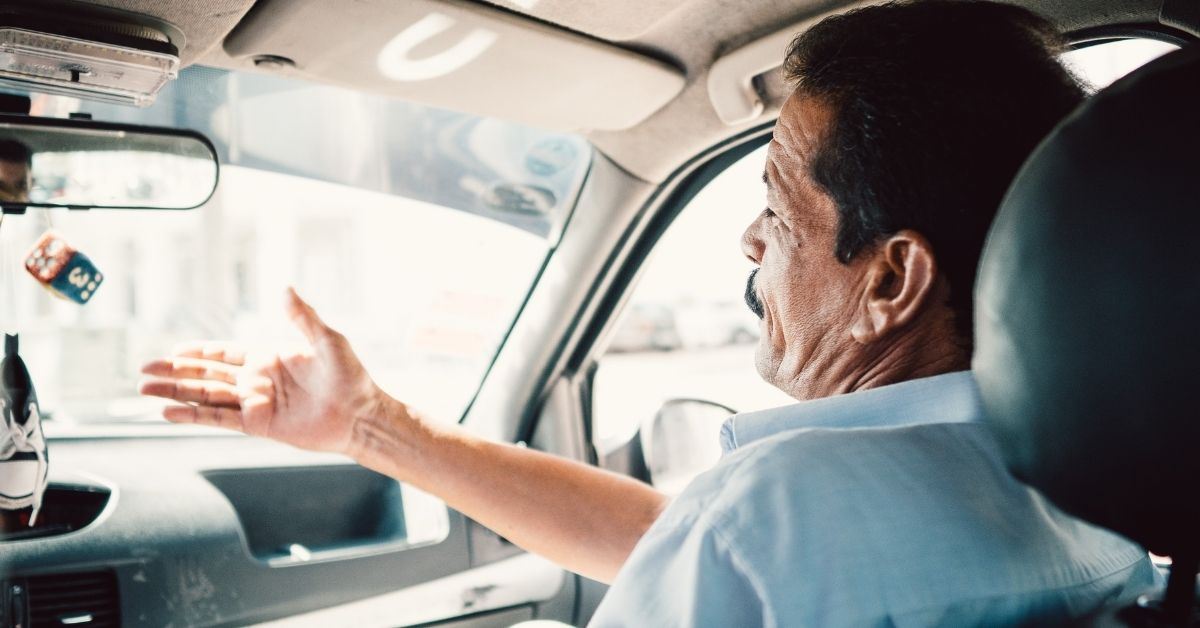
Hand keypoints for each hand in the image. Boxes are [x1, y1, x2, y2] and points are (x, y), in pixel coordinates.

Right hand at [139, 288, 386, 454]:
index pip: (224, 353)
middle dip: (176, 372)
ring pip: (207, 397)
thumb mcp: (327, 340)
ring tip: (145, 390)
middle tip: (144, 370)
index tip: (172, 350)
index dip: (198, 352)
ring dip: (176, 394)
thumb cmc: (350, 376)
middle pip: (207, 375)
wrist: (361, 415)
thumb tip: (285, 288)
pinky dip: (194, 416)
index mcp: (268, 357)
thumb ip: (302, 317)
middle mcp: (257, 380)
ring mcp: (256, 403)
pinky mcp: (259, 425)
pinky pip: (220, 419)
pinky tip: (169, 413)